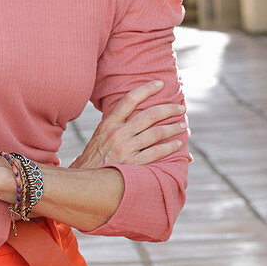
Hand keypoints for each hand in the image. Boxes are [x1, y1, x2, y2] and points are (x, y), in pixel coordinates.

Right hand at [69, 80, 188, 169]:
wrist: (83, 182)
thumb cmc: (92, 158)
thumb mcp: (99, 136)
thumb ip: (115, 125)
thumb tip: (132, 114)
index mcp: (108, 124)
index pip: (129, 100)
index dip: (146, 89)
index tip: (160, 84)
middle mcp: (117, 133)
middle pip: (149, 115)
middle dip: (168, 109)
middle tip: (180, 108)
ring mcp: (124, 149)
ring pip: (156, 133)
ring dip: (173, 127)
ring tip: (183, 125)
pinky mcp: (131, 164)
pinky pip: (155, 153)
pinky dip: (169, 147)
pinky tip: (178, 143)